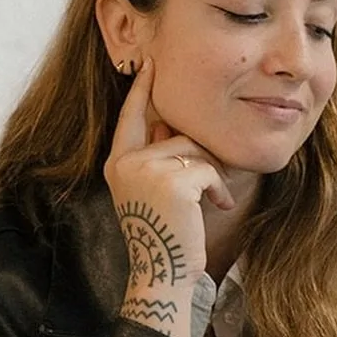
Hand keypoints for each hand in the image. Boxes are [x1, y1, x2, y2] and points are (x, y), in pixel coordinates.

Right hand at [103, 58, 233, 336]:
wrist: (164, 273)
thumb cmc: (166, 234)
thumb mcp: (154, 189)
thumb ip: (158, 156)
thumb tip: (173, 124)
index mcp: (117, 163)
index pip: (131, 116)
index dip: (141, 89)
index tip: (150, 63)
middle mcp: (125, 163)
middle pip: (176, 134)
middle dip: (200, 157)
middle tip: (209, 184)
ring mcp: (146, 170)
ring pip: (194, 150)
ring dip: (211, 175)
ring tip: (212, 201)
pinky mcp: (172, 182)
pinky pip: (208, 168)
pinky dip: (219, 187)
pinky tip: (219, 206)